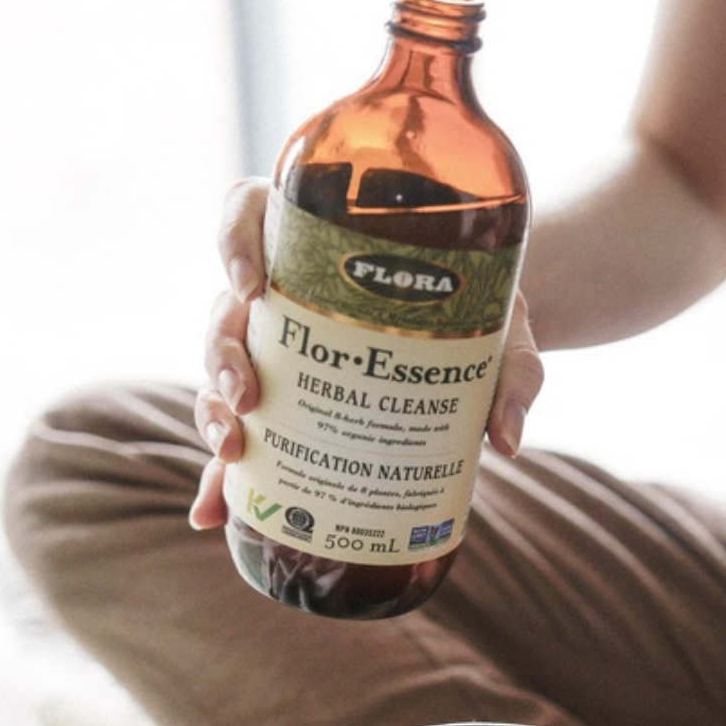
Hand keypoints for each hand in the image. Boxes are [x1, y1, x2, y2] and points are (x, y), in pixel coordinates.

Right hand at [189, 178, 543, 529]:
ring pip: (221, 367)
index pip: (253, 211)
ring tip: (234, 450)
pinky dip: (221, 476)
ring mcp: (281, 348)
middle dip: (223, 352)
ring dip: (214, 409)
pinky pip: (243, 430)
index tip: (250, 283)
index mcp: (326, 244)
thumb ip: (512, 374)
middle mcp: (290, 292)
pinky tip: (213, 514)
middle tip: (249, 395)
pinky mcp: (287, 400)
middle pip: (227, 307)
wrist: (487, 340)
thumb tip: (506, 441)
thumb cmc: (487, 315)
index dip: (234, 239)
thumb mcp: (504, 332)